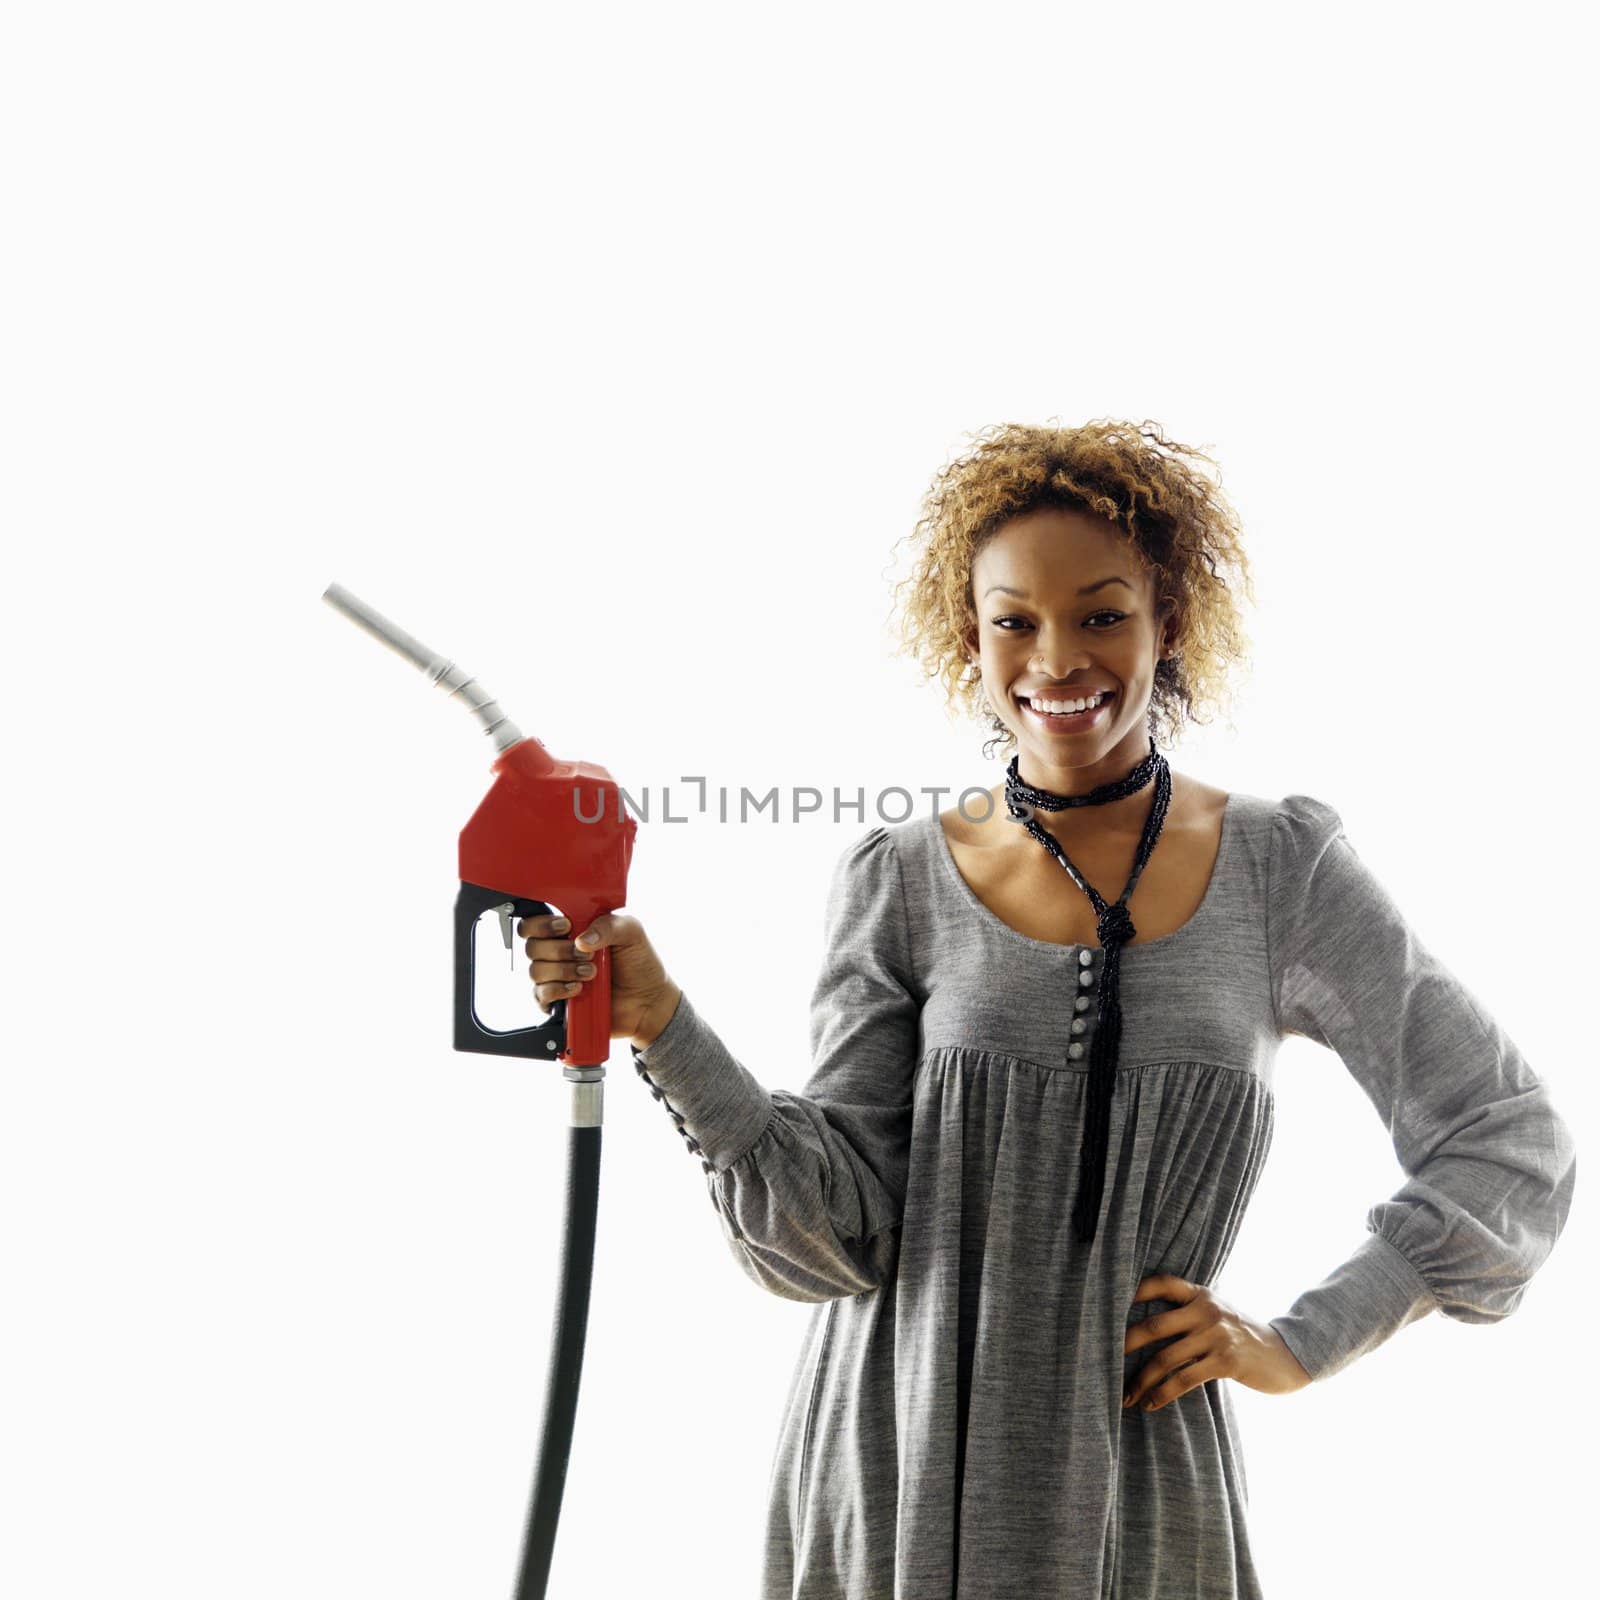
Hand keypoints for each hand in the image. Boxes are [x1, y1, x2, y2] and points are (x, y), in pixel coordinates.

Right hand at [518, 909, 681, 1048]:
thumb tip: (582, 939)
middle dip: (559, 950)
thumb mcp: (631, 932)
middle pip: (532, 946)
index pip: (536, 922)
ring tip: (591, 973)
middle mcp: (559, 951)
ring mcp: (557, 977)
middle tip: (586, 955)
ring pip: (536, 971)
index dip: (543, 924)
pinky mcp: (558, 1000)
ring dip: (564, 971)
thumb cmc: (640, 963)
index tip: (566, 927)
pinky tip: (578, 988)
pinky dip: (558, 990)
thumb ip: (607, 925)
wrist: (648, 1000)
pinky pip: (540, 995)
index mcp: (572, 929)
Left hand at [1121, 1273, 1311, 1411]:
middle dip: (1125, 1345)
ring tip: (1126, 1396)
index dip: (1134, 1290)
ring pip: (1166, 1358)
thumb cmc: (1240, 1335)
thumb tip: (1145, 1325)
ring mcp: (1216, 1335)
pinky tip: (1151, 1403)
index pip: (1161, 1283)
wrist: (1285, 1355)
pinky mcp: (1225, 1361)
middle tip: (1101, 1361)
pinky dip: (1163, 1393)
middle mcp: (1206, 1310)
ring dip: (1142, 1380)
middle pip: (1155, 1325)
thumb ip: (1188, 1313)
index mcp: (1201, 1294)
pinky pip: (1184, 1379)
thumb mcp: (1217, 1313)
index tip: (1106, 1303)